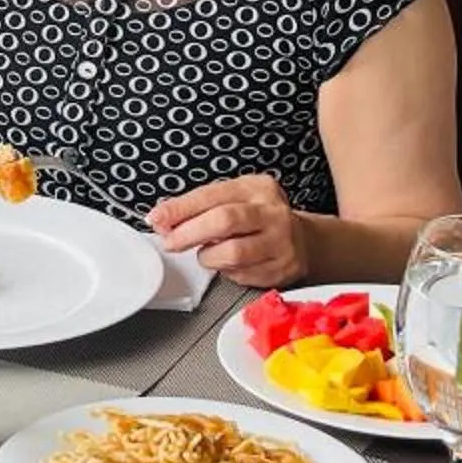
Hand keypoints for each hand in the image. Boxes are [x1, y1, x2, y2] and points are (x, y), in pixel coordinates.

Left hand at [148, 173, 306, 286]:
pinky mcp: (282, 268)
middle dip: (189, 233)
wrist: (303, 241)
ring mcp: (280, 241)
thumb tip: (163, 219)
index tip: (158, 218)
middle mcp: (272, 212)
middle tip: (171, 241)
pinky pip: (242, 274)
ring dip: (209, 256)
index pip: (212, 195)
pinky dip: (227, 271)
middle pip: (224, 221)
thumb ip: (200, 208)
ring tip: (207, 253)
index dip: (180, 208)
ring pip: (232, 253)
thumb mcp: (234, 200)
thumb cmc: (259, 219)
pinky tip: (229, 263)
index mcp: (257, 188)